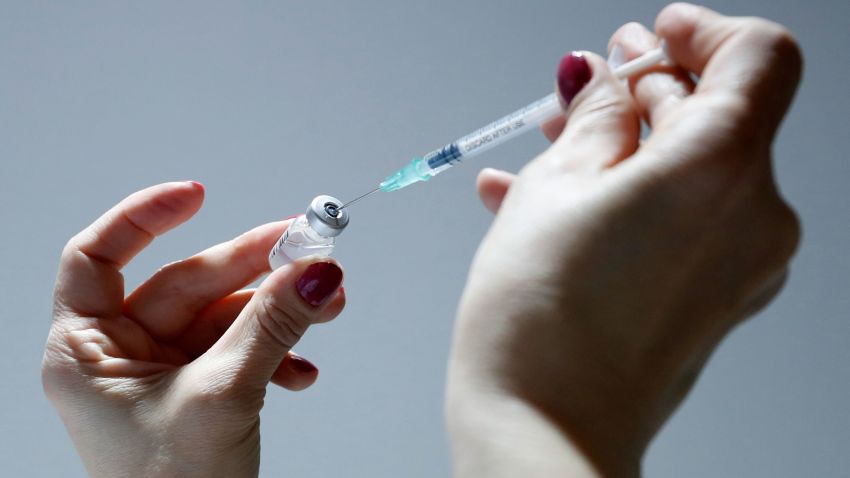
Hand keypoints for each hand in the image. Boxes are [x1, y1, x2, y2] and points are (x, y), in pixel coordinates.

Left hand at [42, 182, 344, 477]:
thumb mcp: (222, 395)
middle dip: (254, 271)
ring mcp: (162, 374)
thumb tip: (317, 271)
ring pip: (224, 317)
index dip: (143, 219)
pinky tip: (304, 372)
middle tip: (310, 251)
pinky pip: (239, 352)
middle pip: (186, 284)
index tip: (198, 195)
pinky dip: (276, 355)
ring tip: (328, 309)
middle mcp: (120, 356)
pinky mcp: (199, 391)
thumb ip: (271, 325)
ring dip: (279, 313)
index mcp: (86, 352)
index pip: (97, 258)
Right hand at [447, 4, 801, 476]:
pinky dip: (631, 198)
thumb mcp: (552, 188)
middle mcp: (754, 217)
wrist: (546, 433)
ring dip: (627, 147)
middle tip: (575, 94)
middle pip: (716, 115)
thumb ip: (593, 115)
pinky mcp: (717, 297)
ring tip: (548, 150)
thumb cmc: (539, 320)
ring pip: (692, 171)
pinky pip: (682, 221)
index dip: (701, 31)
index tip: (651, 35)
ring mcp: (743, 264)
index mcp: (721, 170)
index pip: (756, 57)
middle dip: (644, 93)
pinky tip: (558, 201)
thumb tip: (603, 76)